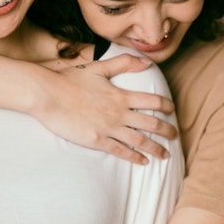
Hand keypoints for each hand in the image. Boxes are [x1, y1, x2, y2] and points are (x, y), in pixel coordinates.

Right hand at [39, 55, 177, 164]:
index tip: (172, 110)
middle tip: (176, 137)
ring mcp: (109, 128)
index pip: (152, 100)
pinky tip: (143, 162)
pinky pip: (121, 151)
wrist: (48, 95)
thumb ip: (124, 63)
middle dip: (167, 131)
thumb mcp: (98, 67)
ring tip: (165, 155)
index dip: (166, 106)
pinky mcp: (97, 140)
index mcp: (121, 95)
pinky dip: (135, 157)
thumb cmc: (70, 79)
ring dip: (156, 148)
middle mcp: (119, 113)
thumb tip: (146, 61)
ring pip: (140, 141)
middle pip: (152, 123)